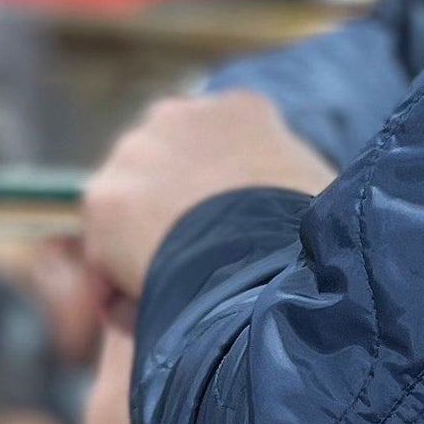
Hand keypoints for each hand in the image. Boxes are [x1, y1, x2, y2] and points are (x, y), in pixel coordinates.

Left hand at [78, 90, 329, 306]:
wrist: (265, 264)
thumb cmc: (309, 238)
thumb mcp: (320, 196)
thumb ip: (292, 185)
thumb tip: (292, 206)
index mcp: (240, 109)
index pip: (217, 146)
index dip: (219, 194)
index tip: (229, 233)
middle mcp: (179, 114)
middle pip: (166, 166)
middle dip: (173, 210)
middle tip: (195, 264)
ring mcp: (136, 150)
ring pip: (130, 207)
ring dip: (142, 246)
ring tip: (170, 296)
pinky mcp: (103, 197)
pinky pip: (104, 251)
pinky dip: (116, 286)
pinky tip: (142, 314)